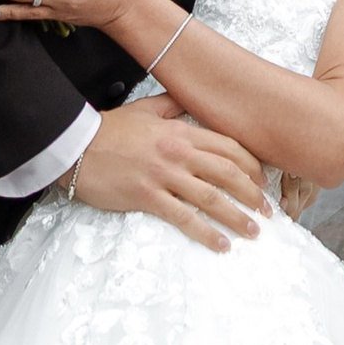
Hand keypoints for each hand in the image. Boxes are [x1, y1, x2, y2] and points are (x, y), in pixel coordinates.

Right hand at [71, 96, 265, 248]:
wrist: (76, 146)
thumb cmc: (110, 129)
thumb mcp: (146, 109)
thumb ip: (173, 105)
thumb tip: (192, 100)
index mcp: (181, 131)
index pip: (229, 148)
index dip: (252, 166)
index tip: (263, 181)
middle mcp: (178, 153)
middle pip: (227, 173)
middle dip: (253, 194)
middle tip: (268, 212)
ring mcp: (164, 176)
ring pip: (211, 198)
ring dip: (237, 217)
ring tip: (253, 232)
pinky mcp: (147, 197)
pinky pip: (183, 218)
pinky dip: (205, 233)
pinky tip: (220, 245)